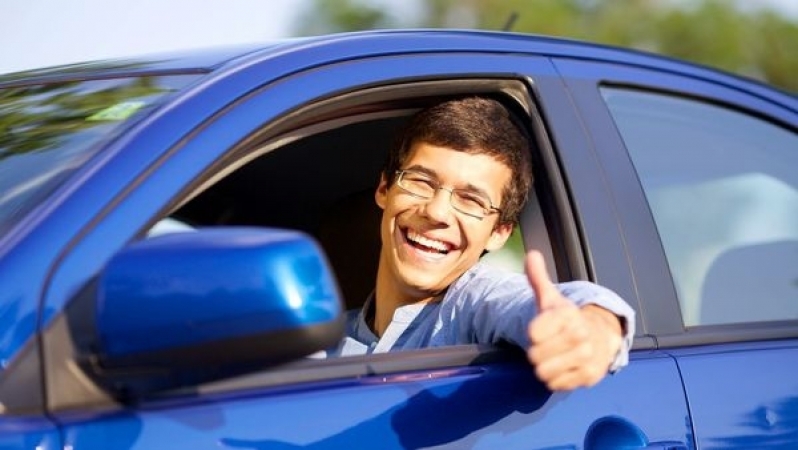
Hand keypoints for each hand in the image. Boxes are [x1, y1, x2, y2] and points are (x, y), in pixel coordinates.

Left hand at [525, 250, 622, 390]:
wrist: (601, 336)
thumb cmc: (568, 319)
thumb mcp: (552, 298)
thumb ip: (538, 278)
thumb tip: (531, 255)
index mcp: (568, 314)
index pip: (533, 333)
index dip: (532, 333)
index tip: (539, 330)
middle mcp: (581, 335)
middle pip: (535, 355)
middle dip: (536, 351)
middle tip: (546, 345)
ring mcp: (587, 357)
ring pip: (544, 372)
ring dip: (544, 366)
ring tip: (553, 356)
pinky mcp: (589, 376)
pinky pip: (556, 384)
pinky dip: (555, 378)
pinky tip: (563, 366)